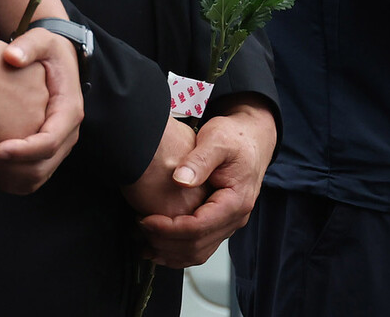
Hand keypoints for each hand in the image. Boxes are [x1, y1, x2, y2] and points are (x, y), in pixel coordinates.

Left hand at [0, 31, 81, 193]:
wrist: (59, 58)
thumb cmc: (48, 49)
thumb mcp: (41, 40)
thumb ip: (27, 46)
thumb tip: (12, 57)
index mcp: (68, 110)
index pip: (48, 143)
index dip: (21, 151)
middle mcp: (68, 133)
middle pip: (42, 167)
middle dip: (8, 167)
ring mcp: (60, 144)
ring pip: (36, 177)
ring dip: (6, 175)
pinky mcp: (48, 150)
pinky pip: (30, 176)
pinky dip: (8, 175)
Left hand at [137, 97, 276, 267]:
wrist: (251, 137)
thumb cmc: (234, 136)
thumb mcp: (217, 140)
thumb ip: (199, 160)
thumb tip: (180, 181)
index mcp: (235, 201)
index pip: (199, 227)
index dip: (170, 229)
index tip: (145, 220)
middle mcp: (235, 218)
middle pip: (198, 245)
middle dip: (165, 242)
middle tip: (138, 230)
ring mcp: (228, 222)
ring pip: (199, 252)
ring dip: (170, 253)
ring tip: (143, 243)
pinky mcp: (219, 221)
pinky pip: (200, 245)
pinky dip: (178, 250)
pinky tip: (158, 244)